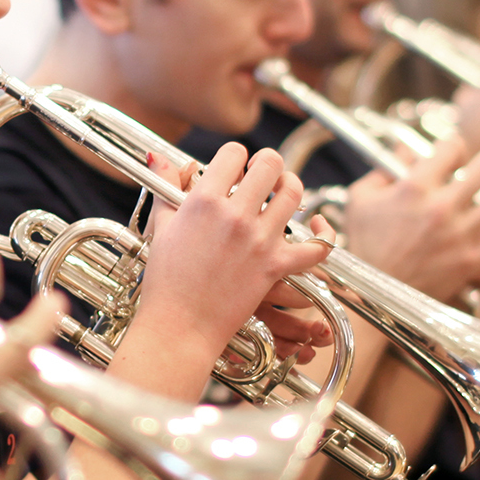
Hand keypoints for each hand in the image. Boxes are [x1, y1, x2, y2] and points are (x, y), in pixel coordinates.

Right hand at [131, 143, 330, 360]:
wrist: (180, 326)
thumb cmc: (166, 280)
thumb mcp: (160, 227)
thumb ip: (164, 186)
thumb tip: (156, 156)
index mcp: (204, 201)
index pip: (233, 153)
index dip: (235, 156)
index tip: (232, 168)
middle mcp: (235, 215)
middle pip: (270, 163)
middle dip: (267, 163)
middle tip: (261, 174)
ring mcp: (259, 240)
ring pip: (294, 193)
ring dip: (291, 186)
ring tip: (282, 191)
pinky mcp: (277, 267)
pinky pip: (316, 246)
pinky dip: (323, 233)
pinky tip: (316, 226)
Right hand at [342, 134, 479, 300]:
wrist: (374, 297)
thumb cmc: (365, 248)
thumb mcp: (360, 201)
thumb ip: (382, 171)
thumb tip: (404, 151)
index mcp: (414, 188)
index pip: (451, 146)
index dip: (455, 145)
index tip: (454, 154)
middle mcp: (441, 208)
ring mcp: (460, 235)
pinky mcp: (472, 261)